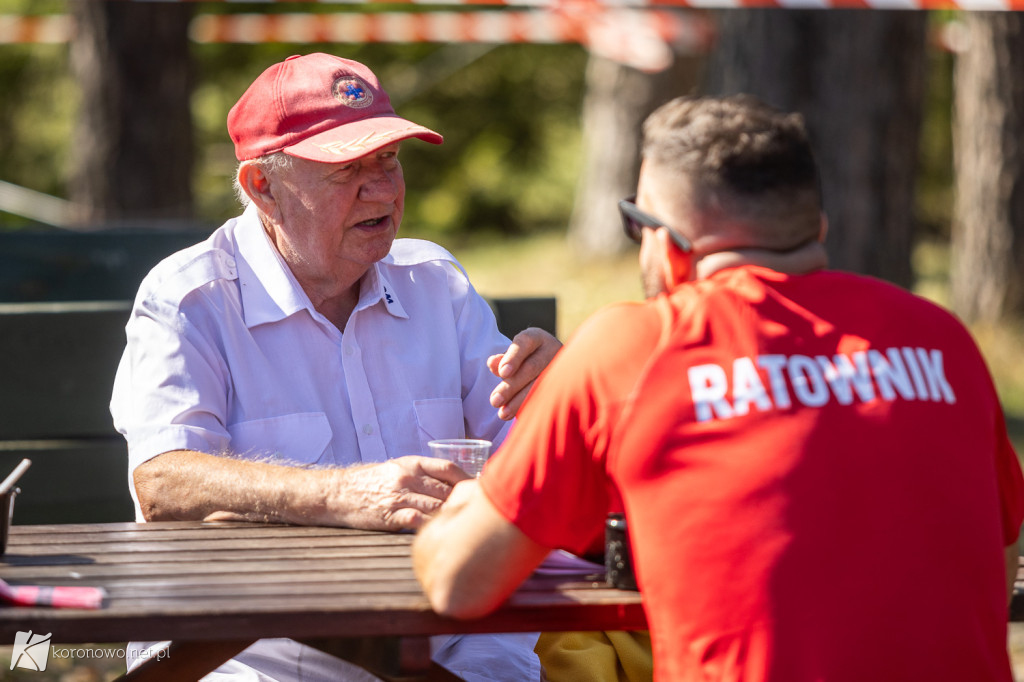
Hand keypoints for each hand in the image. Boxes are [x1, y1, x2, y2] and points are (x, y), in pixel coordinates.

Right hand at [323, 456, 471, 531]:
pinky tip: (442, 533)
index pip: (449, 468)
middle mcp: (408, 477)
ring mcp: (399, 496)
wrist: (338, 493)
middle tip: (480, 512)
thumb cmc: (371, 482)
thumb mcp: (397, 468)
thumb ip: (424, 474)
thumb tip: (454, 483)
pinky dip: (434, 527)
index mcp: (412, 463)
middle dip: (465, 501)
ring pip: (437, 506)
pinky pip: (420, 521)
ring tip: (465, 526)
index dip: (469, 479)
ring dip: (452, 516)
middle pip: (447, 489)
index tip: (481, 489)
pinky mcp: (391, 515)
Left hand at [487, 327, 561, 419]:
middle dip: (511, 386)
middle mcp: (552, 349)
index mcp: (537, 338)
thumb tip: (492, 363)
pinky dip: (532, 407)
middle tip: (494, 401)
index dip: (513, 358)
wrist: (553, 365)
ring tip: (503, 414)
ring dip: (520, 401)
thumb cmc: (526, 359)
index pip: (524, 343)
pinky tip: (520, 417)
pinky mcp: (567, 384)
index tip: (503, 373)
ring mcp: (562, 367)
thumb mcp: (515, 355)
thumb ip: (503, 360)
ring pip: (541, 386)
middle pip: (531, 368)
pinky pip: (550, 397)